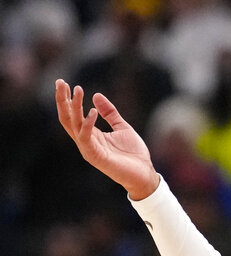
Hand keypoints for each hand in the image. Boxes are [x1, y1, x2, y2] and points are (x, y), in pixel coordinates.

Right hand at [55, 79, 159, 199]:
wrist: (144, 173)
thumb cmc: (133, 153)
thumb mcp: (122, 127)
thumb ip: (110, 113)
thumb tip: (96, 95)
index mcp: (91, 134)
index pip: (72, 115)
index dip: (67, 99)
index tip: (64, 82)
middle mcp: (86, 141)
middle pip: (67, 118)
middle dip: (62, 100)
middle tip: (60, 82)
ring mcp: (89, 149)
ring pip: (74, 125)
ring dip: (74, 107)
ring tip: (77, 90)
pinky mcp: (96, 156)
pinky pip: (86, 138)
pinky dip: (88, 124)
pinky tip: (92, 111)